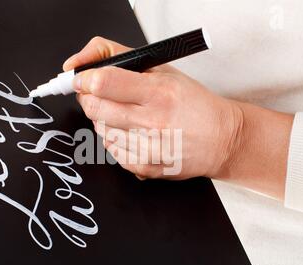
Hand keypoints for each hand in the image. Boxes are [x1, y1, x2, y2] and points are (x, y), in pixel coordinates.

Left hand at [64, 37, 242, 180]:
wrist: (222, 138)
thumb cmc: (193, 103)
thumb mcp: (163, 70)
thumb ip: (121, 59)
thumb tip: (80, 63)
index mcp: (158, 92)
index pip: (104, 83)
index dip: (85, 80)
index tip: (82, 80)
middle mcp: (154, 121)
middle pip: (96, 109)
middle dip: (89, 99)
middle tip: (97, 95)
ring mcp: (150, 149)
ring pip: (102, 132)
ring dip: (103, 120)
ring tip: (123, 114)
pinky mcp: (148, 168)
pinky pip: (113, 153)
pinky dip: (115, 141)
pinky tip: (131, 134)